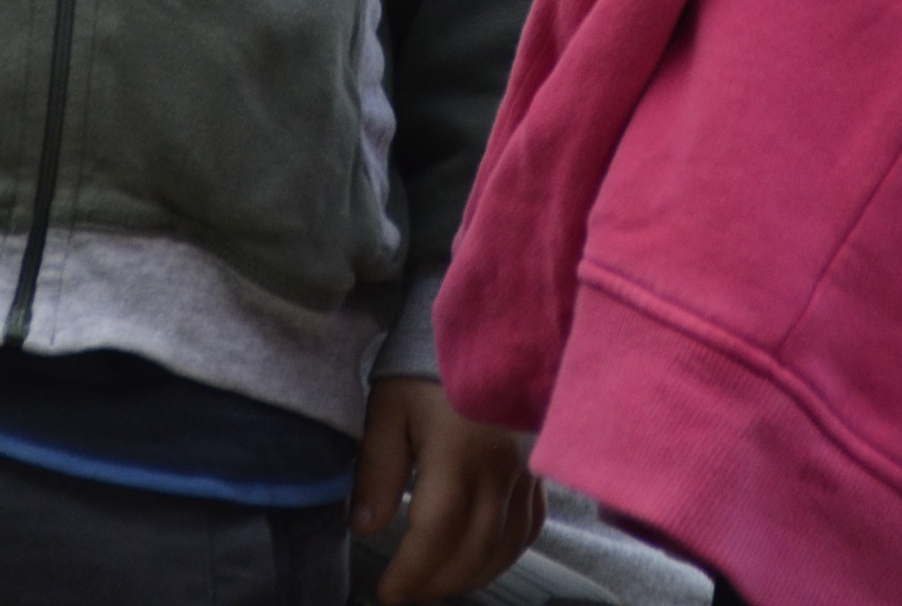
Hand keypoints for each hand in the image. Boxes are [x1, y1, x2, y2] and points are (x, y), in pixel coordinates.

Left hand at [349, 376, 543, 602]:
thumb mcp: (389, 406)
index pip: (434, 534)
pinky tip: (481, 557)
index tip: (385, 593)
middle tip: (406, 592)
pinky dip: (505, 553)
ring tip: (436, 582)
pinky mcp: (537, 466)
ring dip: (470, 575)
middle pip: (473, 551)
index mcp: (457, 453)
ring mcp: (524, 470)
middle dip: (436, 583)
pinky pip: (530, 526)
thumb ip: (377, 467)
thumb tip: (364, 526)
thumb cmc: (427, 362)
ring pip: (505, 546)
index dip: (410, 573)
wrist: (486, 322)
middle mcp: (499, 469)